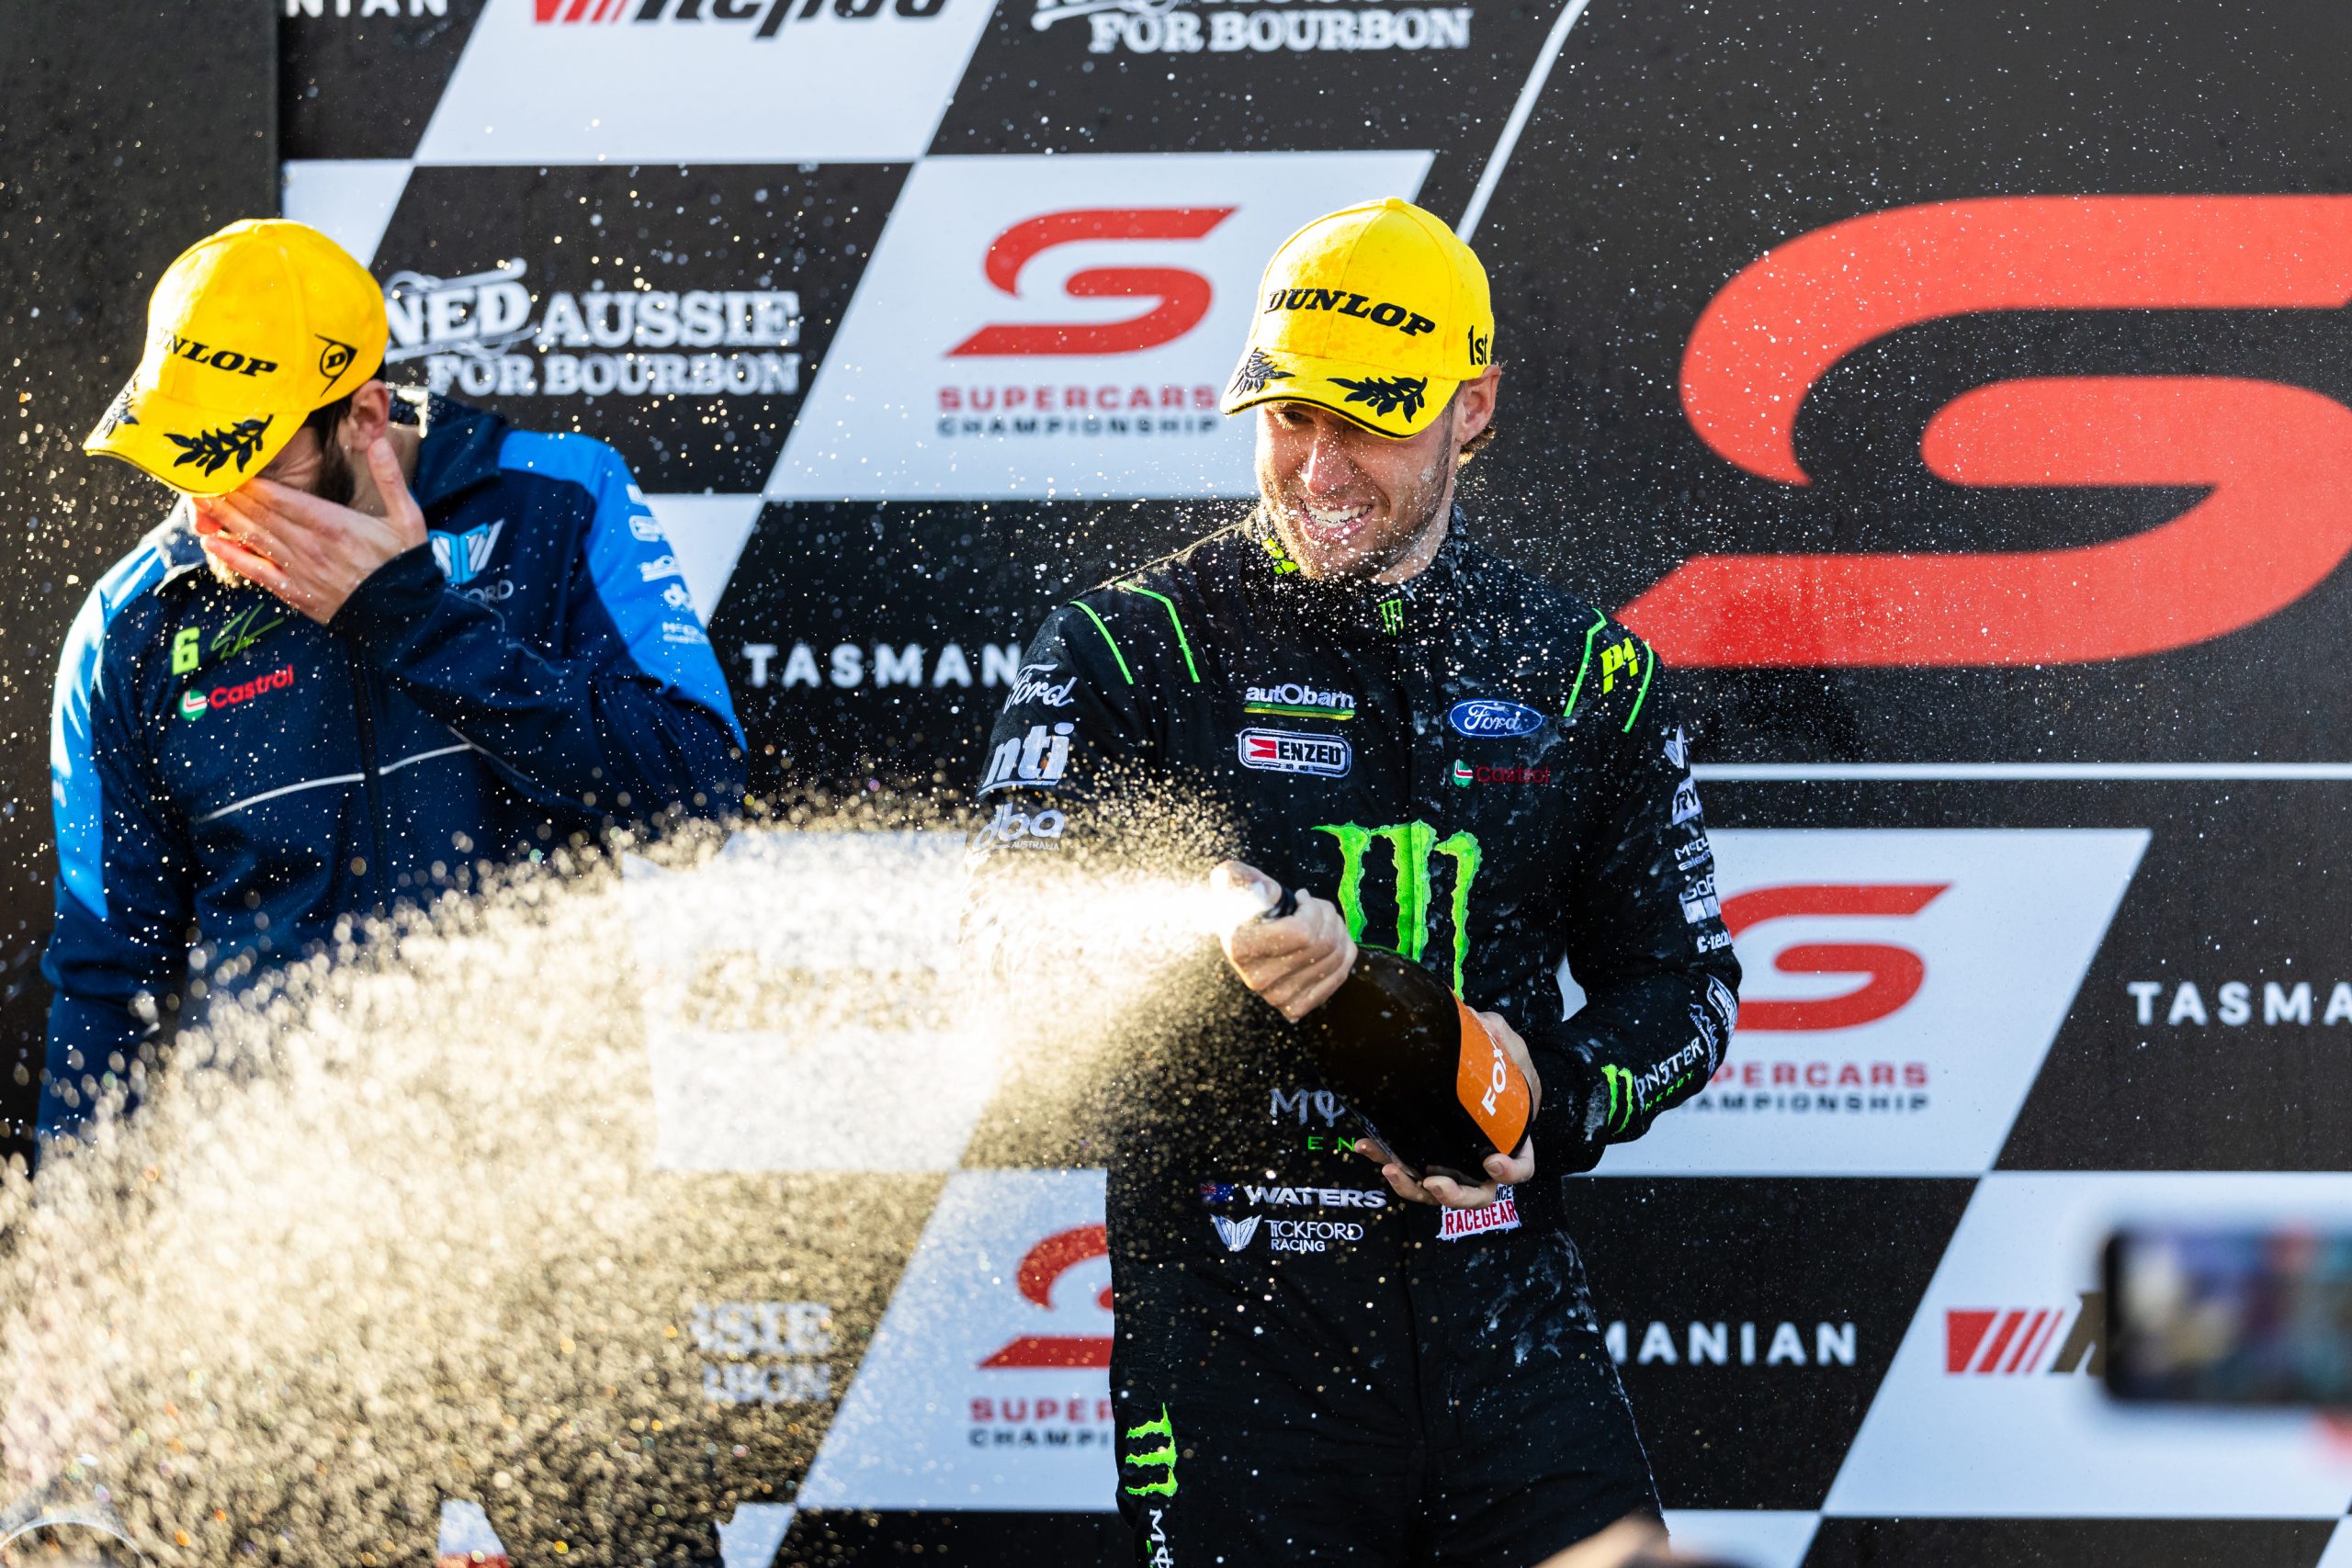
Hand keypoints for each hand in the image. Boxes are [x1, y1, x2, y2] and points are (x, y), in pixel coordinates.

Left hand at [193, 438, 427, 623]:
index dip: (250, 481)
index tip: (229, 464)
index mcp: (333, 524)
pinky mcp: (296, 592)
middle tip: (199, 475)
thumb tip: (376, 441)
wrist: (405, 615)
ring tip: (198, 499)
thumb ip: (390, 478)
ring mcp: (299, 570)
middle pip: (258, 514)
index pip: (279, 497)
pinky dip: (232, 557)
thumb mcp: (408, 517)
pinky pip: (257, 572)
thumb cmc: (405, 565)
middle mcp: (309, 546)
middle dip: (228, 493)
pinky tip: (211, 544)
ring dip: (223, 518)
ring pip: (253, 538)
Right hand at [1211, 859, 1355, 1021]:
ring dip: (1339, 930)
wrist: (1242, 937)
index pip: (1303, 931)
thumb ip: (1242, 878)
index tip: (1302, 897)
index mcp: (1243, 948)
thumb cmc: (1244, 904)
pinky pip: (1340, 975)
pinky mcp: (1296, 1006)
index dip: (1313, 908)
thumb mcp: (1234, 881)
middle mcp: (1260, 978)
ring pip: (1337, 958)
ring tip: (1324, 919)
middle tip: (1317, 906)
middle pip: (1324, 944)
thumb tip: (1267, 892)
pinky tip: (1331, 939)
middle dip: (1329, 915)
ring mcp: (1279, 997)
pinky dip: (1344, 952)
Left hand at [1353, 1009, 1540, 1207]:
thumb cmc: (1493, 1056)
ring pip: (1435, 1189)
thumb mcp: (1501, 1039)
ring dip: (1413, 1187)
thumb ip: (1497, 1036)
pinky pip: (1406, 1164)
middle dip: (1455, 1195)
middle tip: (1434, 1182)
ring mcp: (1450, 1158)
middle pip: (1475, 1193)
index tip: (1492, 1162)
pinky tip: (1366, 1145)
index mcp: (1510, 1136)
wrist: (1462, 1055)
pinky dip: (1386, 1158)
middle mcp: (1480, 1156)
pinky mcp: (1421, 1151)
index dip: (1511, 1171)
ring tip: (1391, 1168)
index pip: (1521, 1166)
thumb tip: (1481, 1024)